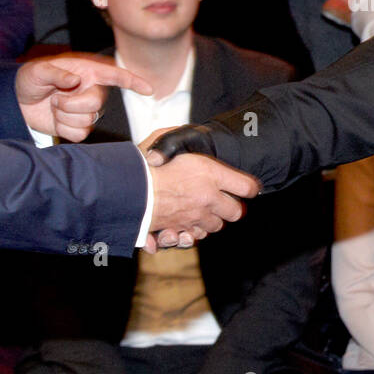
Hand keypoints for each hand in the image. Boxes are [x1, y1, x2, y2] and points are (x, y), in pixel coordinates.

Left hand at [16, 53, 150, 140]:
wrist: (18, 102)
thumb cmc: (30, 80)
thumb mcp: (37, 71)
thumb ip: (55, 72)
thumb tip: (74, 80)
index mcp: (87, 72)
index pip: (116, 76)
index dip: (134, 81)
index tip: (149, 89)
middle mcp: (91, 91)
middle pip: (96, 103)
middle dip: (71, 105)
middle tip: (56, 99)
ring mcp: (86, 110)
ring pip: (87, 121)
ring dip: (64, 116)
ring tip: (54, 106)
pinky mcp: (79, 127)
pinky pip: (79, 134)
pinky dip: (63, 129)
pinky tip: (56, 119)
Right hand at [143, 134, 259, 251]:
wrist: (122, 189)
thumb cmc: (143, 163)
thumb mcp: (165, 138)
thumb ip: (181, 139)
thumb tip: (189, 136)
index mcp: (210, 174)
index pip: (247, 187)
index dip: (250, 187)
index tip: (247, 186)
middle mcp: (208, 199)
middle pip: (236, 212)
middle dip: (232, 207)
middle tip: (223, 199)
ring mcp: (194, 218)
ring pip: (216, 226)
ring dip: (211, 219)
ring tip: (201, 209)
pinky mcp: (179, 230)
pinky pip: (195, 236)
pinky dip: (192, 231)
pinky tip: (183, 221)